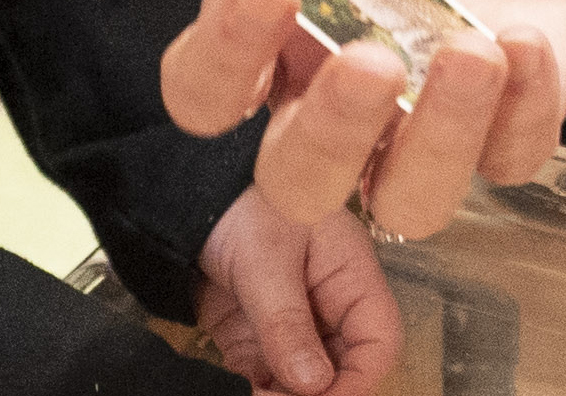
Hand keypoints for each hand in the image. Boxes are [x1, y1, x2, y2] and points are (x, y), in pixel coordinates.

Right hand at [67, 0, 565, 238]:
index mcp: (269, 39)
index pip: (207, 94)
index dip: (222, 59)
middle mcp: (334, 100)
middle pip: (297, 181)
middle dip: (328, 132)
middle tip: (366, 57)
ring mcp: (425, 123)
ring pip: (404, 199)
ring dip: (435, 138)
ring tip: (469, 50)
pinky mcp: (509, 123)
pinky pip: (510, 160)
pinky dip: (521, 112)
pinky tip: (526, 40)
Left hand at [196, 188, 400, 395]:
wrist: (188, 191)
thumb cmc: (241, 202)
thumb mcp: (266, 259)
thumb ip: (287, 323)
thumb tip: (313, 384)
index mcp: (350, 275)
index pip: (378, 339)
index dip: (360, 378)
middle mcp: (326, 304)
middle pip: (342, 367)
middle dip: (319, 395)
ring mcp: (289, 323)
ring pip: (302, 381)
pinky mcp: (251, 336)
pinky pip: (263, 377)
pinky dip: (256, 392)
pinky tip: (244, 393)